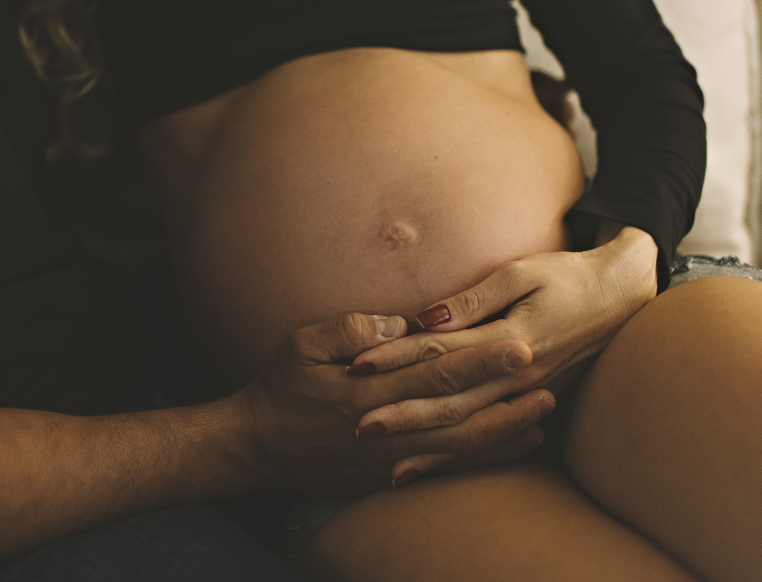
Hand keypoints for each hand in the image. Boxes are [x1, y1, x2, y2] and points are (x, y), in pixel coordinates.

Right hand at [234, 310, 554, 496]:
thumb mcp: (303, 343)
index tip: (517, 344)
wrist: (255, 448)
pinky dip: (482, 458)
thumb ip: (353, 330)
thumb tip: (402, 325)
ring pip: (459, 449)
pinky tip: (509, 444)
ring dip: (504, 431)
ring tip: (543, 412)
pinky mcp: (387, 478)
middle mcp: (385, 429)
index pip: (434, 373)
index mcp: (366, 392)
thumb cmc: (278, 387)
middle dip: (506, 396)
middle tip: (549, 378)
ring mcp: (389, 460)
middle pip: (459, 414)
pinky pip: (445, 471)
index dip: (479, 360)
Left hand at [347, 226, 657, 471]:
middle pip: (451, 400)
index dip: (398, 358)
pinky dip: (455, 457)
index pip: (442, 351)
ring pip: (468, 428)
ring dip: (425, 445)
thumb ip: (473, 299)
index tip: (358, 365)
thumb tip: (427, 318)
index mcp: (511, 338)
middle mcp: (517, 375)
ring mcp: (526, 395)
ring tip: (382, 459)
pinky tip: (422, 469)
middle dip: (404, 414)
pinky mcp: (530, 404)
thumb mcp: (520, 273)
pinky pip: (487, 438)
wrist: (622, 298)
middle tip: (359, 425)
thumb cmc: (565, 277)